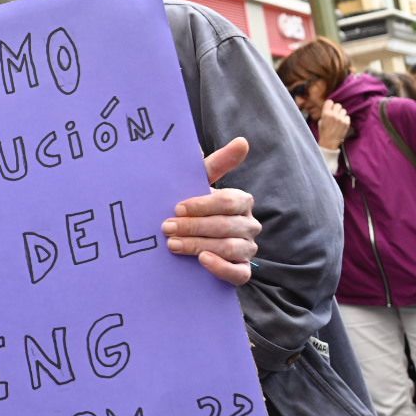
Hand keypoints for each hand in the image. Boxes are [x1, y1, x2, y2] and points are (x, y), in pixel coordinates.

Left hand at [164, 137, 259, 287]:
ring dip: (199, 245)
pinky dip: (221, 268)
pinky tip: (202, 261)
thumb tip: (241, 141)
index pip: (229, 201)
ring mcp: (247, 249)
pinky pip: (239, 273)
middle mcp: (249, 225)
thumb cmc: (193, 209)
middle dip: (194, 227)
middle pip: (226, 225)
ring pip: (229, 247)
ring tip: (172, 244)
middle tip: (166, 227)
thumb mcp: (198, 185)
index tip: (177, 208)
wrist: (188, 242)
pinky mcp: (242, 272)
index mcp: (242, 201)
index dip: (202, 205)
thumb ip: (214, 165)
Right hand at [316, 100, 350, 149]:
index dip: (330, 105)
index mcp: (326, 114)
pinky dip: (345, 119)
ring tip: (338, 120)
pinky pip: (347, 116)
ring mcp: (341, 119)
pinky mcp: (347, 123)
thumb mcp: (321, 121)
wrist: (329, 143)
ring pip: (343, 110)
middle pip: (338, 105)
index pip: (330, 102)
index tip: (330, 107)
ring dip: (341, 114)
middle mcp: (334, 115)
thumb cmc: (324, 132)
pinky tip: (341, 124)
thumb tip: (330, 108)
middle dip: (336, 109)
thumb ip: (325, 113)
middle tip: (335, 114)